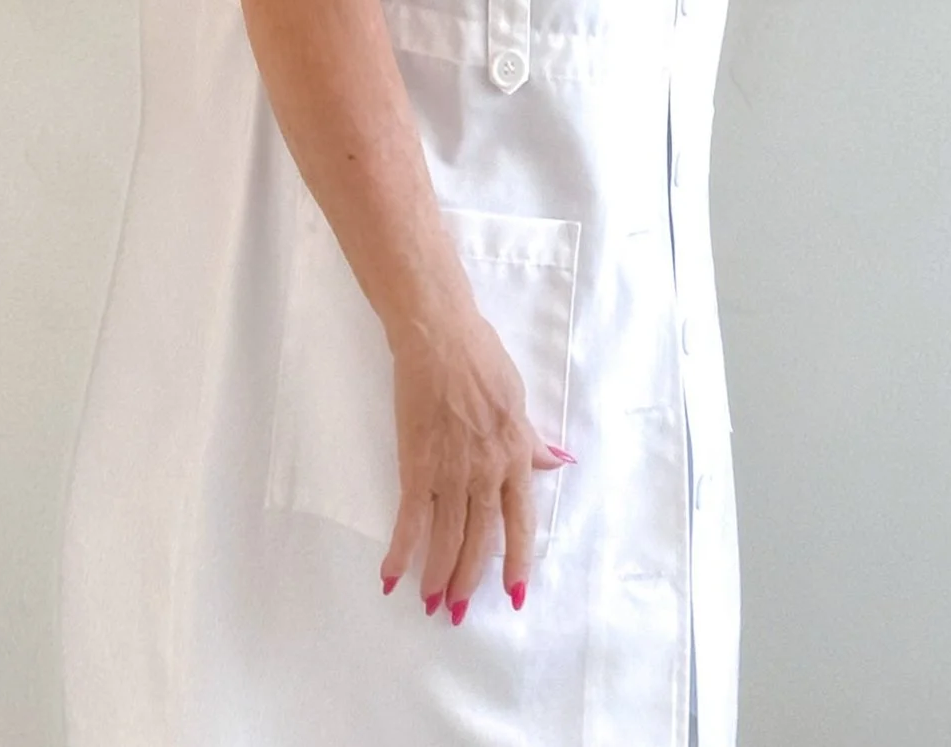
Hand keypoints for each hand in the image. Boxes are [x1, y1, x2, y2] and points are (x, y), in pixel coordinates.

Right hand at [381, 297, 572, 621]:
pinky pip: (411, 518)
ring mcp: (451, 470)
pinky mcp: (417, 464)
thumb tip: (558, 463)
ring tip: (430, 604)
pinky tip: (392, 577)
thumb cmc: (481, 359)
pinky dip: (401, 551)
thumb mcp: (517, 400)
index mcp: (514, 455)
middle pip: (479, 539)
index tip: (515, 595)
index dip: (516, 562)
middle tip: (457, 612)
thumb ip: (531, 441)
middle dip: (468, 580)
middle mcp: (486, 471)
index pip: (519, 521)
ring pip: (446, 537)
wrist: (440, 337)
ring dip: (437, 576)